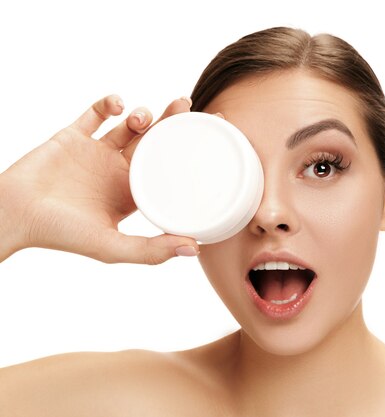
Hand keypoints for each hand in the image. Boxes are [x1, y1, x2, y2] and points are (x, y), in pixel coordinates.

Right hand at [0, 95, 199, 263]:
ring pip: (130, 126)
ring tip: (142, 118)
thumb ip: (150, 250)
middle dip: (172, 123)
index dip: (189, 154)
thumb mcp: (111, 247)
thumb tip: (195, 249)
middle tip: (187, 105)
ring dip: (142, 115)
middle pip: (155, 142)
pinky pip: (96, 113)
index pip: (170, 171)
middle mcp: (119, 172)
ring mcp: (97, 153)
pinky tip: (118, 105)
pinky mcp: (74, 136)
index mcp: (133, 194)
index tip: (210, 136)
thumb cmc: (61, 235)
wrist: (13, 215)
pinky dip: (110, 103)